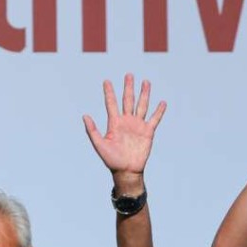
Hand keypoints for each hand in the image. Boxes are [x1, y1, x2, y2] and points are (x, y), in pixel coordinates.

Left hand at [83, 74, 165, 188]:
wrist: (126, 171)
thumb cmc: (111, 160)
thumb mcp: (99, 145)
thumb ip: (92, 130)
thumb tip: (84, 115)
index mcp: (114, 123)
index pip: (111, 103)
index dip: (109, 92)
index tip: (106, 81)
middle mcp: (126, 121)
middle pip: (128, 100)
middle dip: (128, 87)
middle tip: (129, 75)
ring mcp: (137, 126)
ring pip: (141, 105)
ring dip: (144, 94)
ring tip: (145, 82)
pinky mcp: (148, 132)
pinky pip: (154, 119)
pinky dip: (159, 111)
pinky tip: (162, 102)